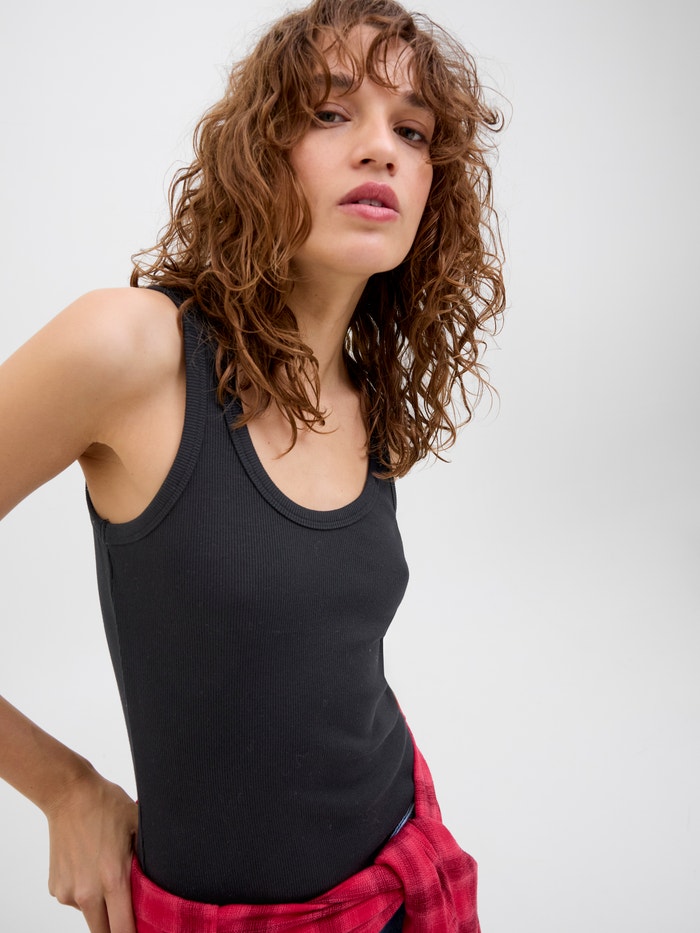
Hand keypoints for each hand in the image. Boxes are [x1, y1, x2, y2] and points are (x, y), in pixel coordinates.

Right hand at [45, 769, 137, 932]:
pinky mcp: (55, 888)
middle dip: (116, 927)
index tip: (144, 929)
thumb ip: (146, 861)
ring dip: (100, 907)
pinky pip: (74, 900)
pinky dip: (84, 892)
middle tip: (127, 912)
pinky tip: (89, 865)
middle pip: (103, 932)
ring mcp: (68, 892)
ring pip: (89, 915)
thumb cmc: (107, 806)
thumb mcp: (138, 828)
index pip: (122, 930)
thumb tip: (158, 883)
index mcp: (112, 879)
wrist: (69, 794)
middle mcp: (87, 892)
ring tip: (105, 873)